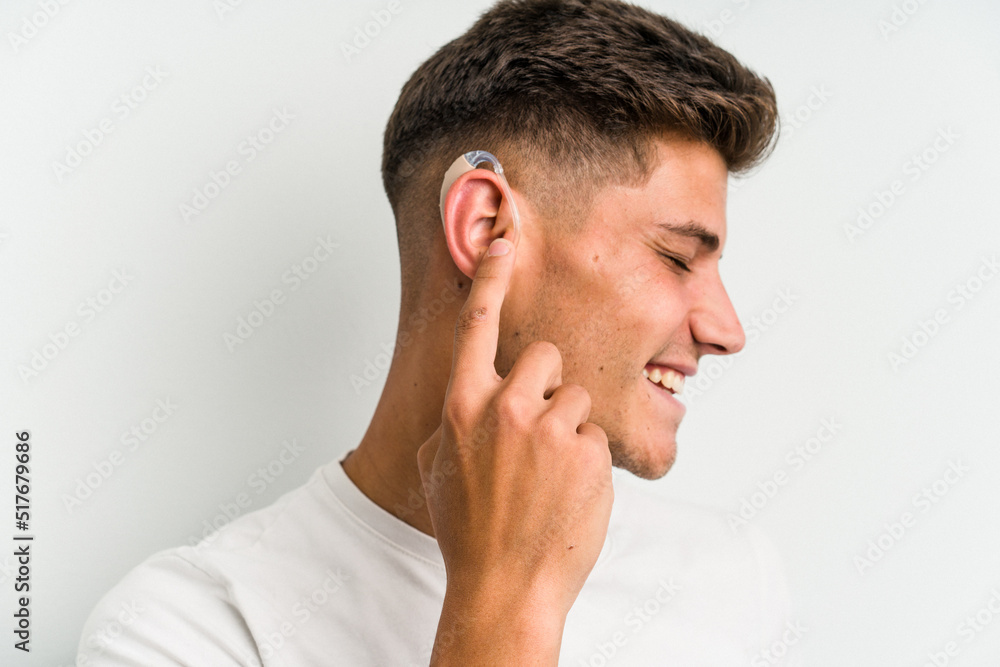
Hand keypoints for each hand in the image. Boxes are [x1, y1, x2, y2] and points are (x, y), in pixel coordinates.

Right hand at [417, 237, 613, 664]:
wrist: (505, 585)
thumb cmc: (470, 530)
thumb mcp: (441, 468)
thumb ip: (457, 421)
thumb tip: (470, 399)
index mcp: (463, 405)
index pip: (476, 324)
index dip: (490, 277)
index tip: (503, 240)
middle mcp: (505, 407)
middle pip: (544, 355)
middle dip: (545, 385)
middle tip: (535, 432)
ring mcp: (550, 428)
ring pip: (575, 397)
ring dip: (569, 428)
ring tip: (549, 474)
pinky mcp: (589, 451)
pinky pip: (596, 433)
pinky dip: (588, 460)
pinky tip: (567, 492)